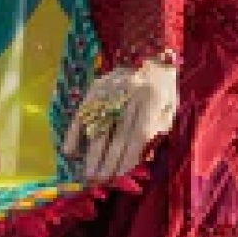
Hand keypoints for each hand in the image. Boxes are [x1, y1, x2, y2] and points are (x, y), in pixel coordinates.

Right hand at [61, 58, 179, 179]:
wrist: (149, 54)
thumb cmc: (162, 90)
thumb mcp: (168, 110)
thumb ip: (155, 132)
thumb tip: (140, 159)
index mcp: (151, 99)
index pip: (137, 134)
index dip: (127, 157)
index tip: (117, 177)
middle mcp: (129, 94)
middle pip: (116, 133)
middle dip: (106, 160)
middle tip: (97, 182)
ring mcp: (110, 89)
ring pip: (98, 125)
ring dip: (91, 152)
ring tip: (86, 174)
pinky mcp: (95, 87)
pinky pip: (82, 113)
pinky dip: (75, 133)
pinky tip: (70, 151)